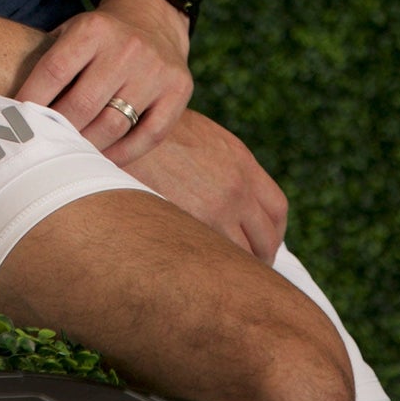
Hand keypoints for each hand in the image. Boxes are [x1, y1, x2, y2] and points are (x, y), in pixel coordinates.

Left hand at [15, 0, 192, 164]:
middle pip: (82, 105)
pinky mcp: (178, 90)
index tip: (15, 121)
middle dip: (58, 130)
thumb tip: (11, 108)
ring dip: (87, 146)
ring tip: (70, 155)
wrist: (152, 19)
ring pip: (114, 125)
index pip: (54, 70)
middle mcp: (126, 48)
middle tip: (43, 146)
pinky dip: (123, 154)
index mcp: (93, 29)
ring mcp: (155, 70)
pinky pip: (148, 136)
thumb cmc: (99, 36)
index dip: (32, 100)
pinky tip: (104, 158)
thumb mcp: (72, 31)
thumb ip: (48, 61)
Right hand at [123, 109, 288, 262]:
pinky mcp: (189, 222)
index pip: (276, 209)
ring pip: (243, 256)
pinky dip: (210, 268)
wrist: (123, 123)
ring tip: (216, 276)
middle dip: (259, 256)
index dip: (271, 232)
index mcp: (241, 162)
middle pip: (267, 238)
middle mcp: (237, 187)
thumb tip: (224, 188)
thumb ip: (221, 163)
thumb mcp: (199, 136)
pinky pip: (213, 257)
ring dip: (234, 269)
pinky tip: (194, 269)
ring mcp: (216, 208)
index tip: (260, 244)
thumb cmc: (152, 128)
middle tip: (242, 270)